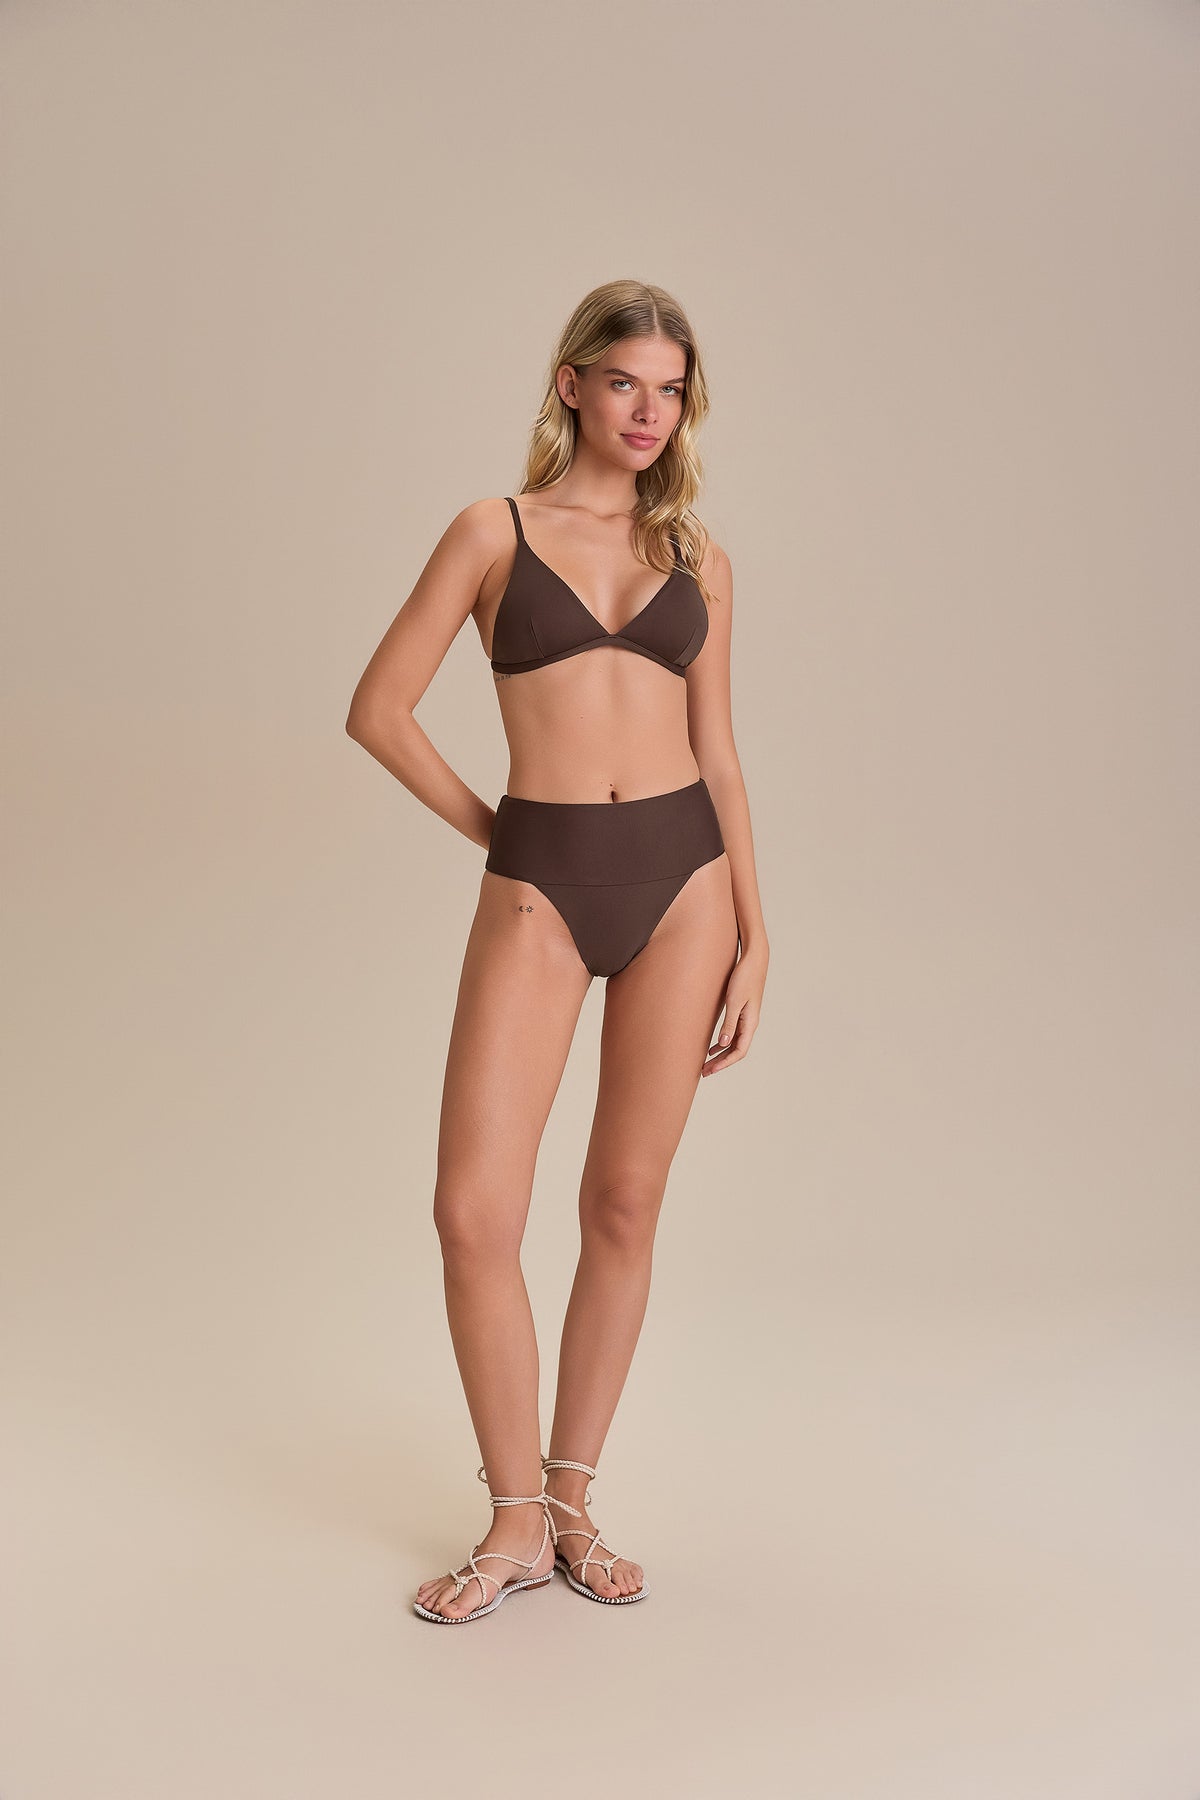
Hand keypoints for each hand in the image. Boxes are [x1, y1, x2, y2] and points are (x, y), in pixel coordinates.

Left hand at [702, 948, 766, 1076]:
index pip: (738, 1051)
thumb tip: (723, 1044)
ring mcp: (747, 1018)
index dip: (724, 1063)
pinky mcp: (742, 1011)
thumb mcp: (734, 1001)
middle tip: (704, 1072)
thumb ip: (729, 1023)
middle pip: (736, 1051)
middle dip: (721, 1063)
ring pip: (734, 1043)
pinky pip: (733, 1033)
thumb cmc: (744, 977)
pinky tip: (712, 1046)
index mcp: (750, 1023)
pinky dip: (723, 1043)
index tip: (710, 1070)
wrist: (754, 959)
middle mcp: (750, 1024)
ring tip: (706, 1063)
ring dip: (721, 1055)